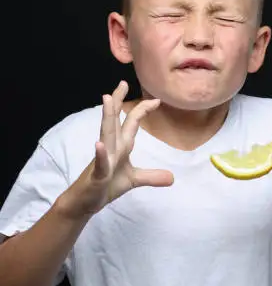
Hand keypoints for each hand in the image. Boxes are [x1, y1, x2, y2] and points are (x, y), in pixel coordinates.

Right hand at [58, 81, 173, 218]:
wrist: (85, 203)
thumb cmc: (106, 186)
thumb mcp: (134, 180)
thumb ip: (151, 176)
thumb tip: (172, 177)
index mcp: (121, 147)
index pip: (131, 124)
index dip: (142, 111)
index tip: (157, 100)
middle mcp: (111, 148)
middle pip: (115, 121)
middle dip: (118, 101)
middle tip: (123, 82)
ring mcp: (103, 160)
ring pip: (106, 135)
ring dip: (107, 117)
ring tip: (107, 98)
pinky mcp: (97, 175)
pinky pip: (100, 163)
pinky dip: (100, 155)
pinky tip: (99, 144)